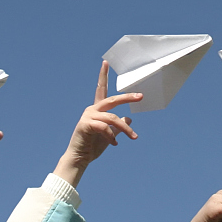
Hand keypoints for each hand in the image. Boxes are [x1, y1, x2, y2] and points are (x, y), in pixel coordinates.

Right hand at [52, 61, 142, 187]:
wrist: (80, 158)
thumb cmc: (94, 146)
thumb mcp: (111, 134)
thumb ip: (119, 126)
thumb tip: (129, 118)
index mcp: (97, 109)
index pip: (101, 88)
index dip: (103, 75)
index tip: (106, 62)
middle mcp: (92, 109)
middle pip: (112, 100)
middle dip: (127, 97)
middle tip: (140, 96)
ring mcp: (88, 116)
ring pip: (112, 117)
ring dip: (125, 129)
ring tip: (133, 137)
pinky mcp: (85, 124)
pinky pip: (104, 128)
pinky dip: (111, 136)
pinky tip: (114, 143)